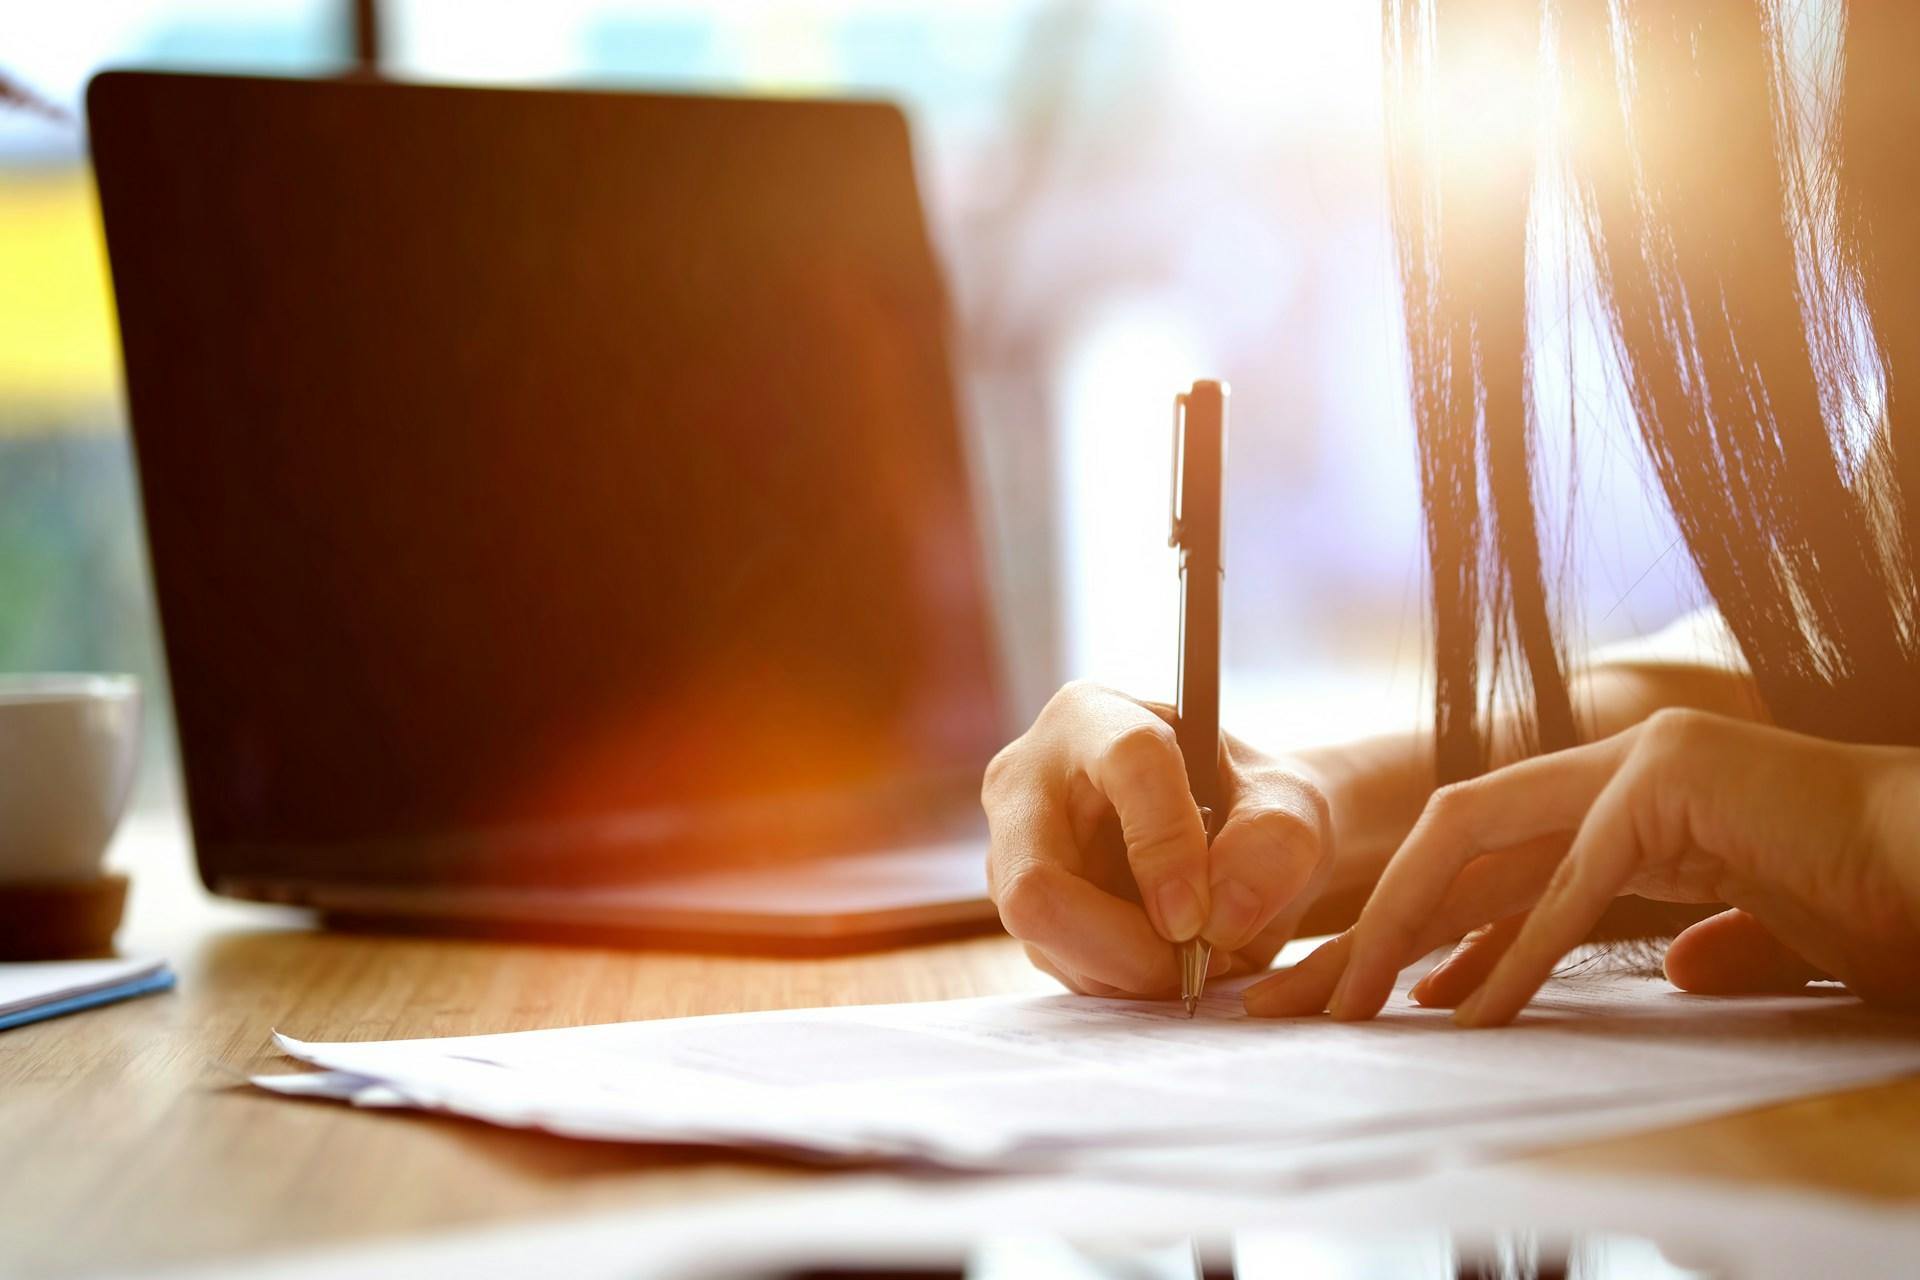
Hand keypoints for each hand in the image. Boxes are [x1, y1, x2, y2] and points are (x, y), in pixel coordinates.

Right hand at [982, 681, 1332, 995]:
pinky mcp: (1019, 910)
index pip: (1126, 762)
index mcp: (1094, 717)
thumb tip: (1218, 917)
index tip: (1206, 914)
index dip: (1169, 844)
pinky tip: (1161, 954)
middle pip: (1037, 883)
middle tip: (1189, 961)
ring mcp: (1013, 852)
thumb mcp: (1290, 806)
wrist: (1228, 838)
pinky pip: (1060, 965)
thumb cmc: (1249, 804)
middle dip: (1123, 944)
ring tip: (1192, 954)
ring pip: (1045, 937)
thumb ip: (1274, 842)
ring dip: (1131, 969)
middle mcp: (1029, 781)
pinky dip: (1121, 980)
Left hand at [1245, 709, 1919, 1023]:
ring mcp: (1645, 762)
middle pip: (1454, 840)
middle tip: (1304, 996)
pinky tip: (1465, 1015)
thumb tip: (1664, 968)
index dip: (1417, 921)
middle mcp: (1622, 764)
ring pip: (1479, 848)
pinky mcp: (1674, 787)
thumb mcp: (1760, 924)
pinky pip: (1570, 889)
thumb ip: (1695, 933)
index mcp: (1633, 794)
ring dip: (1402, 933)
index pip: (1490, 852)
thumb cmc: (1877, 901)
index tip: (1362, 989)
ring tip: (1347, 1007)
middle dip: (1371, 919)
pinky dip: (1513, 958)